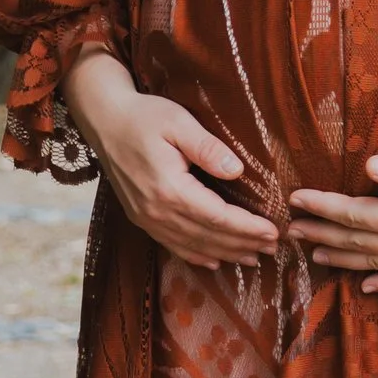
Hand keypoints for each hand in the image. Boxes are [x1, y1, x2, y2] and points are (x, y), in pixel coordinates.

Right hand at [62, 55, 279, 266]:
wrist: (104, 120)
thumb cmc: (143, 116)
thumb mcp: (178, 123)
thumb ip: (208, 148)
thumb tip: (237, 172)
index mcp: (169, 189)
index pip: (218, 217)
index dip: (247, 228)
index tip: (273, 231)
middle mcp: (156, 211)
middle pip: (208, 237)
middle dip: (243, 244)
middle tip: (273, 248)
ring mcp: (146, 218)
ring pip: (192, 246)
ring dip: (225, 254)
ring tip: (254, 257)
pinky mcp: (141, 217)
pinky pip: (172, 245)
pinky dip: (196, 256)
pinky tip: (215, 261)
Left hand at [289, 135, 377, 292]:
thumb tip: (367, 167)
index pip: (351, 214)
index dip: (321, 207)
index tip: (295, 199)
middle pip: (354, 241)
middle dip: (320, 235)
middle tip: (289, 231)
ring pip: (371, 263)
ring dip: (341, 259)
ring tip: (314, 256)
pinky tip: (366, 286)